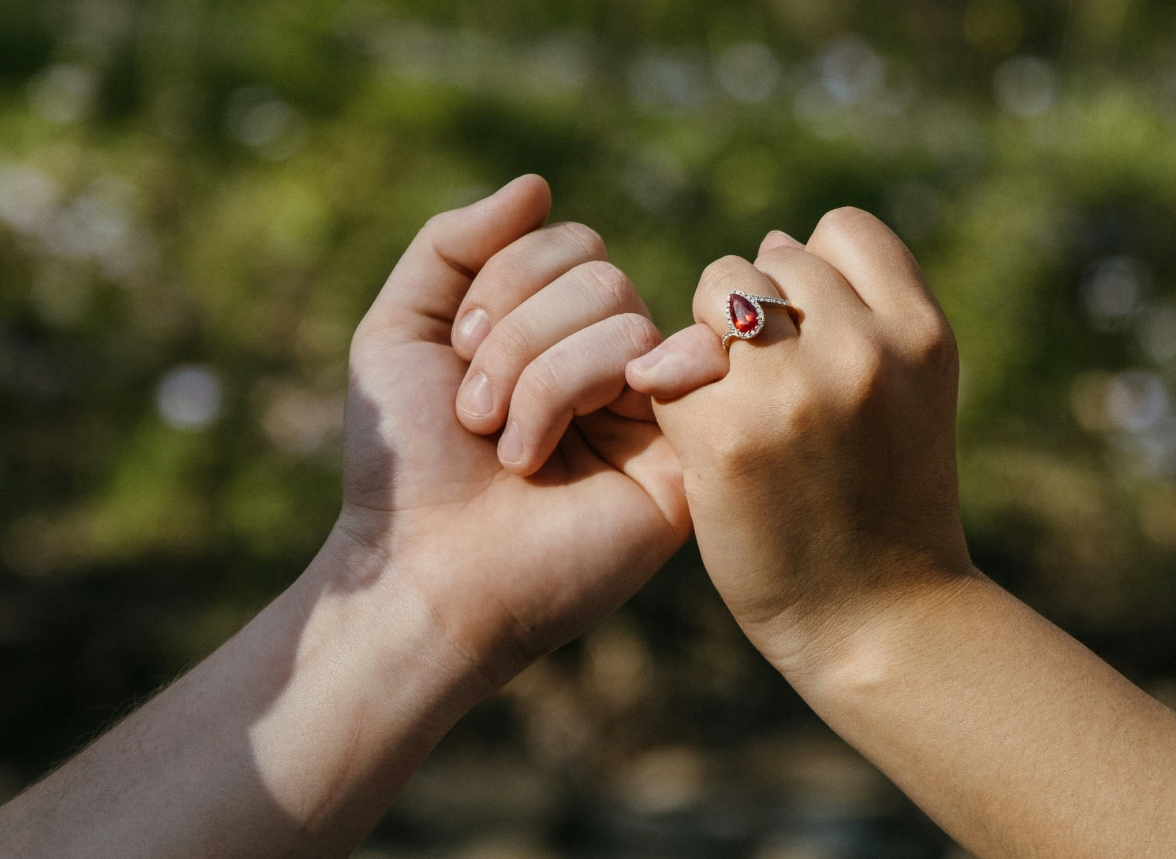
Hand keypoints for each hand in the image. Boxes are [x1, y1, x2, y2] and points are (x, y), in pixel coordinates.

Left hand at [339, 175, 687, 689]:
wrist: (426, 570)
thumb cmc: (408, 463)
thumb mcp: (400, 330)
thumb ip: (454, 243)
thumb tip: (539, 184)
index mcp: (558, 331)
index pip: (570, 241)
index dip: (503, 282)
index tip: (456, 360)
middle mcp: (614, 362)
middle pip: (599, 271)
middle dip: (516, 337)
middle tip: (476, 418)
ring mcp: (653, 408)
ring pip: (623, 314)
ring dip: (540, 381)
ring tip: (513, 455)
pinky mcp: (684, 456)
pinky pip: (674, 364)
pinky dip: (602, 380)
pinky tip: (570, 441)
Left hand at [628, 212, 971, 676]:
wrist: (881, 620)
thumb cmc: (887, 502)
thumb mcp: (914, 392)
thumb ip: (864, 313)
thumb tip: (773, 241)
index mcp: (920, 333)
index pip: (842, 228)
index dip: (813, 270)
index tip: (808, 330)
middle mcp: (863, 350)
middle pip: (771, 256)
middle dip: (757, 307)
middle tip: (767, 381)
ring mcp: (794, 392)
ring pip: (716, 291)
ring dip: (711, 335)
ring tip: (734, 400)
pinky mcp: (727, 437)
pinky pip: (672, 363)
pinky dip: (676, 392)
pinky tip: (701, 436)